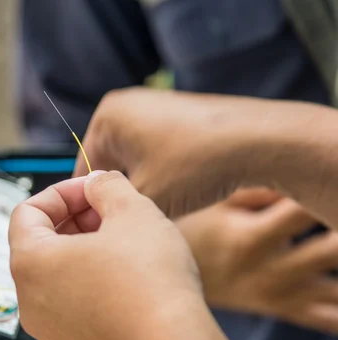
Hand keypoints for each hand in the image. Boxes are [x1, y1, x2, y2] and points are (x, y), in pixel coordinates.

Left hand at [8, 171, 268, 339]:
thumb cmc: (150, 285)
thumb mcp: (131, 210)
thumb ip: (106, 186)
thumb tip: (98, 183)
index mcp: (30, 261)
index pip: (27, 212)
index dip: (62, 192)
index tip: (90, 190)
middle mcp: (30, 299)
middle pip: (41, 243)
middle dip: (75, 220)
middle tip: (109, 212)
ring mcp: (50, 327)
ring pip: (58, 275)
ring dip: (84, 251)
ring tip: (123, 243)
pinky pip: (72, 304)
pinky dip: (90, 283)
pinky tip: (126, 277)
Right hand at [73, 87, 327, 218]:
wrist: (259, 140)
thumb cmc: (197, 165)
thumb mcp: (145, 197)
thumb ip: (113, 207)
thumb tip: (104, 216)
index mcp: (106, 118)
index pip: (84, 172)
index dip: (92, 206)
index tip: (106, 231)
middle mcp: (125, 105)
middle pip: (108, 164)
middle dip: (120, 193)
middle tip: (135, 222)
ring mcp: (153, 106)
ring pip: (133, 160)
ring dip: (142, 185)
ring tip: (162, 206)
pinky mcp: (177, 113)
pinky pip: (154, 150)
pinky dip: (161, 172)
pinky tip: (180, 189)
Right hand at [177, 188, 337, 333]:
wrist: (163, 285)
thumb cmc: (187, 234)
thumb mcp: (211, 207)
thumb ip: (255, 192)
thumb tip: (299, 175)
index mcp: (250, 238)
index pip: (304, 210)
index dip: (330, 188)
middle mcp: (271, 270)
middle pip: (335, 250)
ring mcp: (280, 293)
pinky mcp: (283, 308)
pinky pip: (327, 318)